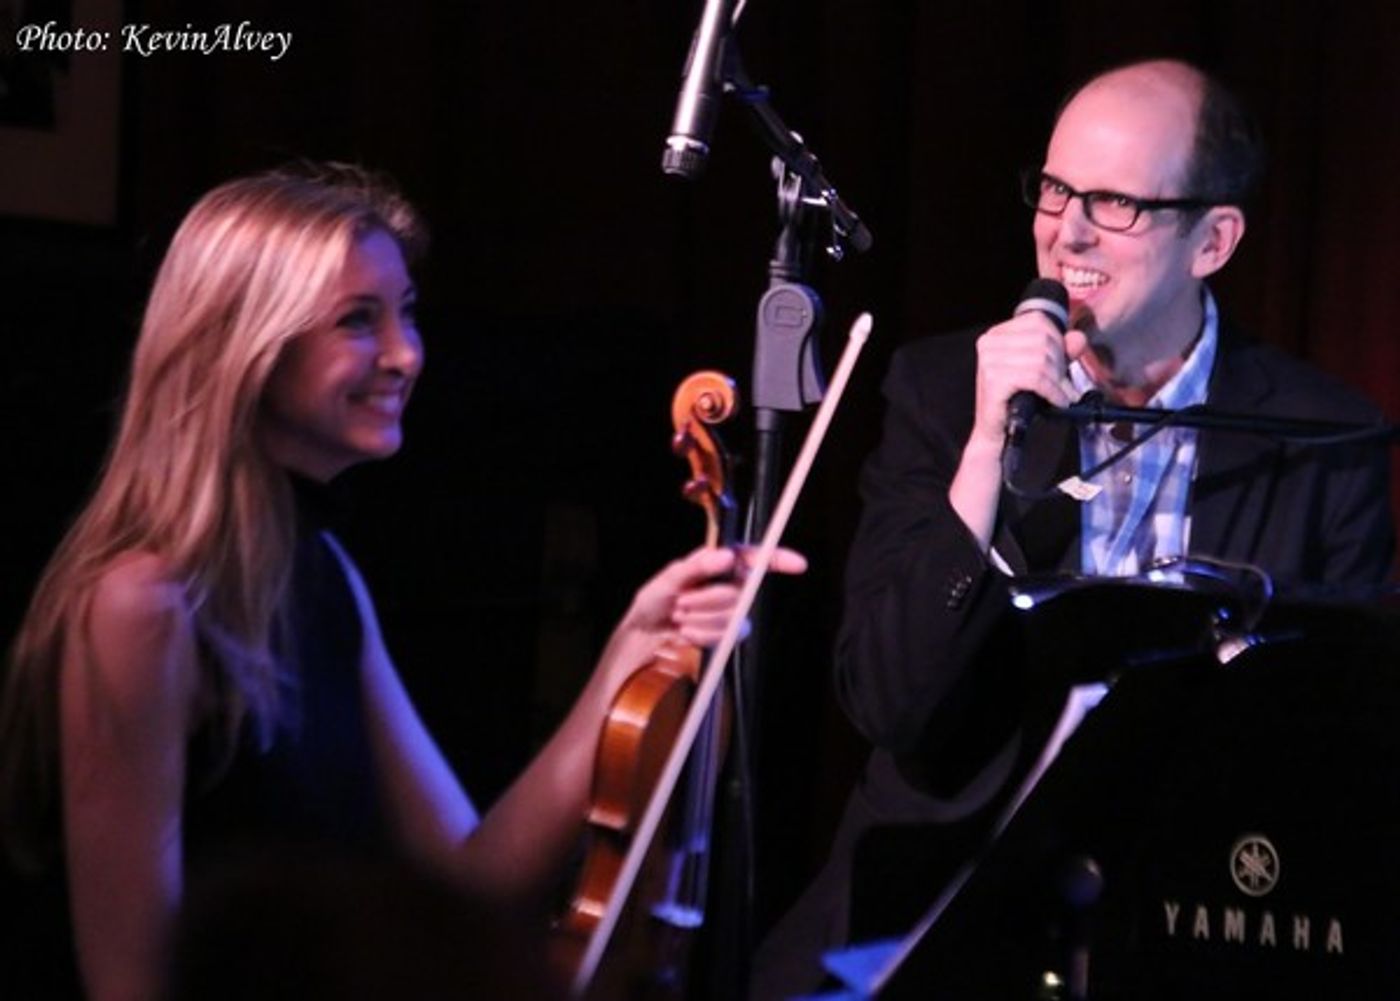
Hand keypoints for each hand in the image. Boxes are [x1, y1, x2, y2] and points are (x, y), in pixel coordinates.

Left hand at [625, 545, 807, 647]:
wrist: (645, 634)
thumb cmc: (655, 600)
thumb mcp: (669, 579)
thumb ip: (696, 567)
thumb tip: (725, 556)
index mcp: (719, 564)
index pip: (754, 558)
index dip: (778, 559)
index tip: (798, 564)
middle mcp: (729, 585)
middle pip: (740, 593)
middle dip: (706, 600)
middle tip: (681, 602)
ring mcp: (730, 611)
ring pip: (733, 616)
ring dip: (701, 618)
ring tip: (680, 616)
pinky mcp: (727, 633)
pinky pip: (726, 635)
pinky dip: (703, 634)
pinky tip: (687, 631)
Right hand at [969, 313, 1087, 447]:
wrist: (995, 432)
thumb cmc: (1016, 399)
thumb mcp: (1042, 370)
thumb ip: (1061, 351)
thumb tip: (1078, 338)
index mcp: (996, 334)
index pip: (1037, 321)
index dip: (1057, 340)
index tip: (1061, 362)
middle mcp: (989, 343)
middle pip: (1042, 340)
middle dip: (1059, 363)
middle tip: (1062, 384)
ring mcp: (989, 361)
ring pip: (1040, 359)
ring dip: (1058, 380)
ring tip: (1060, 394)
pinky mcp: (993, 380)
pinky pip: (1035, 378)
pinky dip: (1052, 391)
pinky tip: (1057, 401)